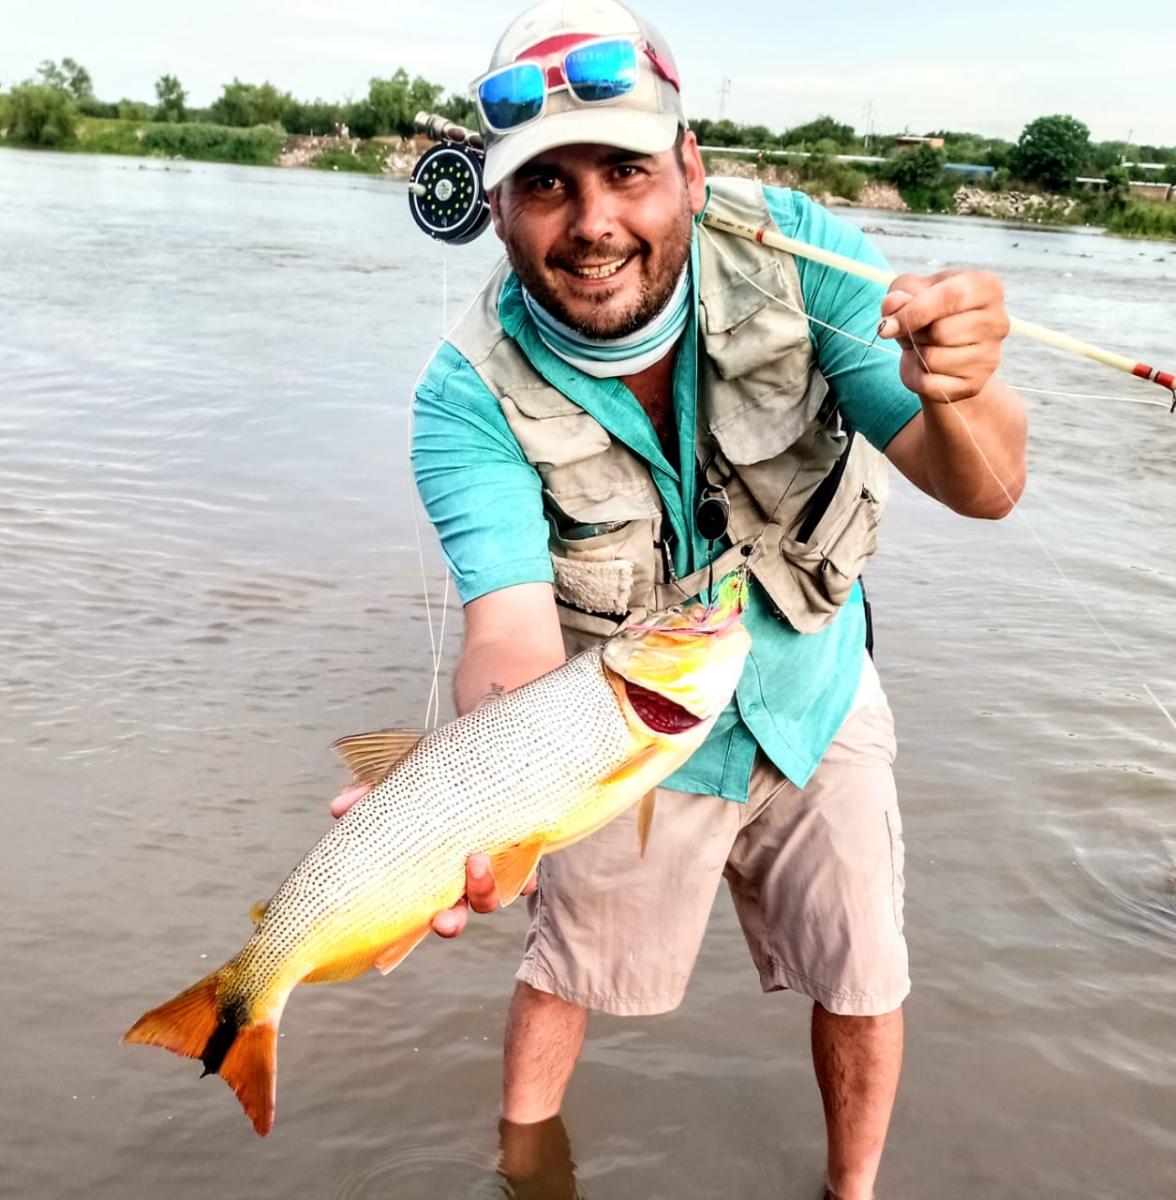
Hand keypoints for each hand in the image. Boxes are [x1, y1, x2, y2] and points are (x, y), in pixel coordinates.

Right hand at [329, 785, 536, 937]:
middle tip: (443, 918)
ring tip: (475, 860)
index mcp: (431, 871)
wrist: (488, 755)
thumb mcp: (403, 782)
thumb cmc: (439, 776)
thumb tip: (338, 807)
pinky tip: (521, 863)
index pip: (423, 907)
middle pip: (456, 916)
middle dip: (449, 923)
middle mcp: (460, 878)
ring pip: (488, 899)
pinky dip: (522, 876)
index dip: (417, 922)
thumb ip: (371, 796)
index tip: (409, 925)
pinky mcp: (521, 852)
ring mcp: (492, 868)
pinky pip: (524, 876)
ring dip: (481, 888)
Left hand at [878, 270, 1010, 403]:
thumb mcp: (909, 292)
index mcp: (986, 288)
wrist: (939, 350)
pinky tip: (927, 368)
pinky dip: (917, 377)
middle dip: (915, 334)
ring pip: (933, 360)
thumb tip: (891, 307)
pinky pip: (930, 384)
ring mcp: (990, 356)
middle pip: (940, 331)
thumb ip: (898, 294)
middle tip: (918, 332)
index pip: (951, 297)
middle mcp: (997, 321)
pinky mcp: (975, 384)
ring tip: (926, 346)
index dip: (914, 311)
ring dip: (917, 354)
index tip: (887, 324)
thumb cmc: (926, 312)